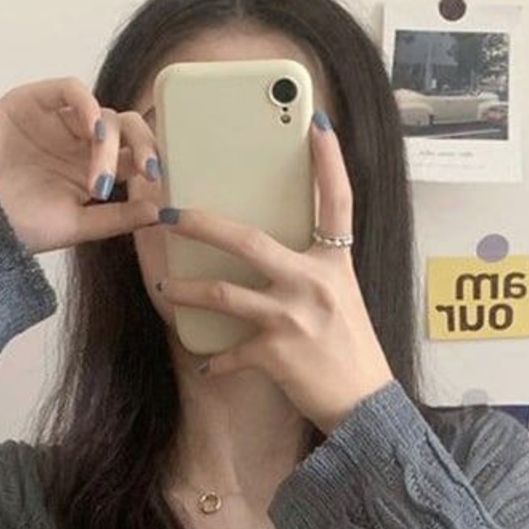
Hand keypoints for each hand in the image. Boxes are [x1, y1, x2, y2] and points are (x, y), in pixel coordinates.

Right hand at [0, 77, 163, 254]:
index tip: (164, 181)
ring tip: (100, 178)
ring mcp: (58, 121)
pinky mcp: (33, 102)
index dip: (154, 161)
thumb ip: (118, 218)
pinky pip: (70, 89)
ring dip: (110, 143)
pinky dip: (88, 105)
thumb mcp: (78, 227)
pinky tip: (93, 131)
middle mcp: (80, 143)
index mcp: (95, 170)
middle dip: (144, 145)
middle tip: (150, 171)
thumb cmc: (20, 227)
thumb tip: (161, 212)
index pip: (136, 154)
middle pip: (126, 128)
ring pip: (102, 114)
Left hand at [156, 114, 394, 435]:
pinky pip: (229, 352)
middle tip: (170, 212)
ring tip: (165, 288)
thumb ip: (313, 271)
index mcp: (335, 265)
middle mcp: (314, 284)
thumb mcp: (342, 299)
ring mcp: (293, 318)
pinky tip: (207, 366)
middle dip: (203, 224)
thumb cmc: (351, 351)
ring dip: (189, 291)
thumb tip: (272, 252)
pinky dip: (215, 360)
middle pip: (250, 241)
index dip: (330, 161)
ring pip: (225, 294)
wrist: (363, 405)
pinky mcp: (275, 354)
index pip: (338, 202)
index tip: (318, 123)